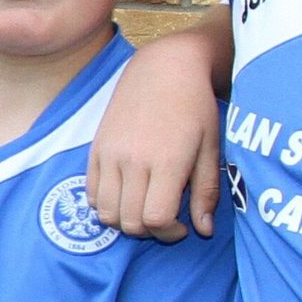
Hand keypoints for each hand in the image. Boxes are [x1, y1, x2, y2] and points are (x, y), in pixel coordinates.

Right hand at [86, 25, 224, 241]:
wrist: (164, 67)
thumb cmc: (195, 107)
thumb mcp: (210, 148)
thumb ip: (206, 191)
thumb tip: (203, 230)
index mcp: (167, 161)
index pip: (156, 219)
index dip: (169, 233)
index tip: (183, 227)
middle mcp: (134, 161)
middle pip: (130, 221)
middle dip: (149, 231)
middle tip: (165, 219)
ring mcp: (110, 154)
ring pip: (106, 212)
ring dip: (125, 220)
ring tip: (143, 207)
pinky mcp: (96, 148)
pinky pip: (91, 192)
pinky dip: (105, 204)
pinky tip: (126, 194)